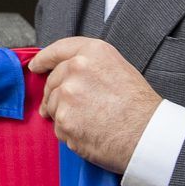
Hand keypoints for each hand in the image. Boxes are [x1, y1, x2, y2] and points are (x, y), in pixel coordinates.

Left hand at [26, 37, 160, 173]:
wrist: (148, 134)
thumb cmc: (140, 105)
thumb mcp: (118, 69)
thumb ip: (90, 66)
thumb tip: (67, 73)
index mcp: (93, 52)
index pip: (58, 50)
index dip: (44, 59)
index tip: (36, 66)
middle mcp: (76, 69)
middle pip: (52, 81)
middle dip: (56, 94)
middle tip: (71, 107)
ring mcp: (68, 95)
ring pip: (53, 106)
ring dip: (65, 115)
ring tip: (90, 122)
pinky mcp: (64, 120)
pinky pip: (58, 127)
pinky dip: (70, 133)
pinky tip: (90, 133)